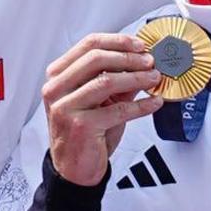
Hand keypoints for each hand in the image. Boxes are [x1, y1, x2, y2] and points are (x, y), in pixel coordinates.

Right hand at [41, 33, 161, 187]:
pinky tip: (153, 103)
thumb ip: (118, 79)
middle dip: (129, 57)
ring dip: (136, 78)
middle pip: (96, 58)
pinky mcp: (80, 126)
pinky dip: (140, 105)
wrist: (74, 169)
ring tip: (154, 79)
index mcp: (58, 76)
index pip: (88, 45)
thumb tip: (143, 61)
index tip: (139, 45)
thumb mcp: (100, 100)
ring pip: (106, 81)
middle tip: (150, 61)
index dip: (117, 41)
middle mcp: (56, 89)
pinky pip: (118, 110)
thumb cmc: (86, 132)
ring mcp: (65, 107)